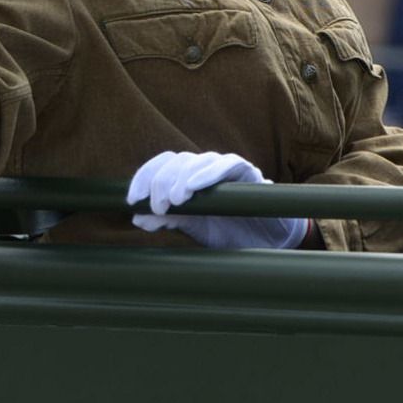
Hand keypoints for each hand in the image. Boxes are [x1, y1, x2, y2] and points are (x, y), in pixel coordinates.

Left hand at [125, 150, 308, 250]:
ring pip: (198, 159)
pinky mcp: (249, 173)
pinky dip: (209, 172)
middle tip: (159, 206)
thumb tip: (138, 216)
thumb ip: (169, 219)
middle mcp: (205, 170)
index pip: (161, 165)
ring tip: (176, 199)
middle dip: (161, 181)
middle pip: (176, 160)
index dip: (144, 177)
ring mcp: (227, 169)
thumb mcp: (195, 228)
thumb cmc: (232, 232)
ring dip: (182, 177)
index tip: (133, 199)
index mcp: (188, 179)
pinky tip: (196, 186)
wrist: (270, 242)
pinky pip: (228, 164)